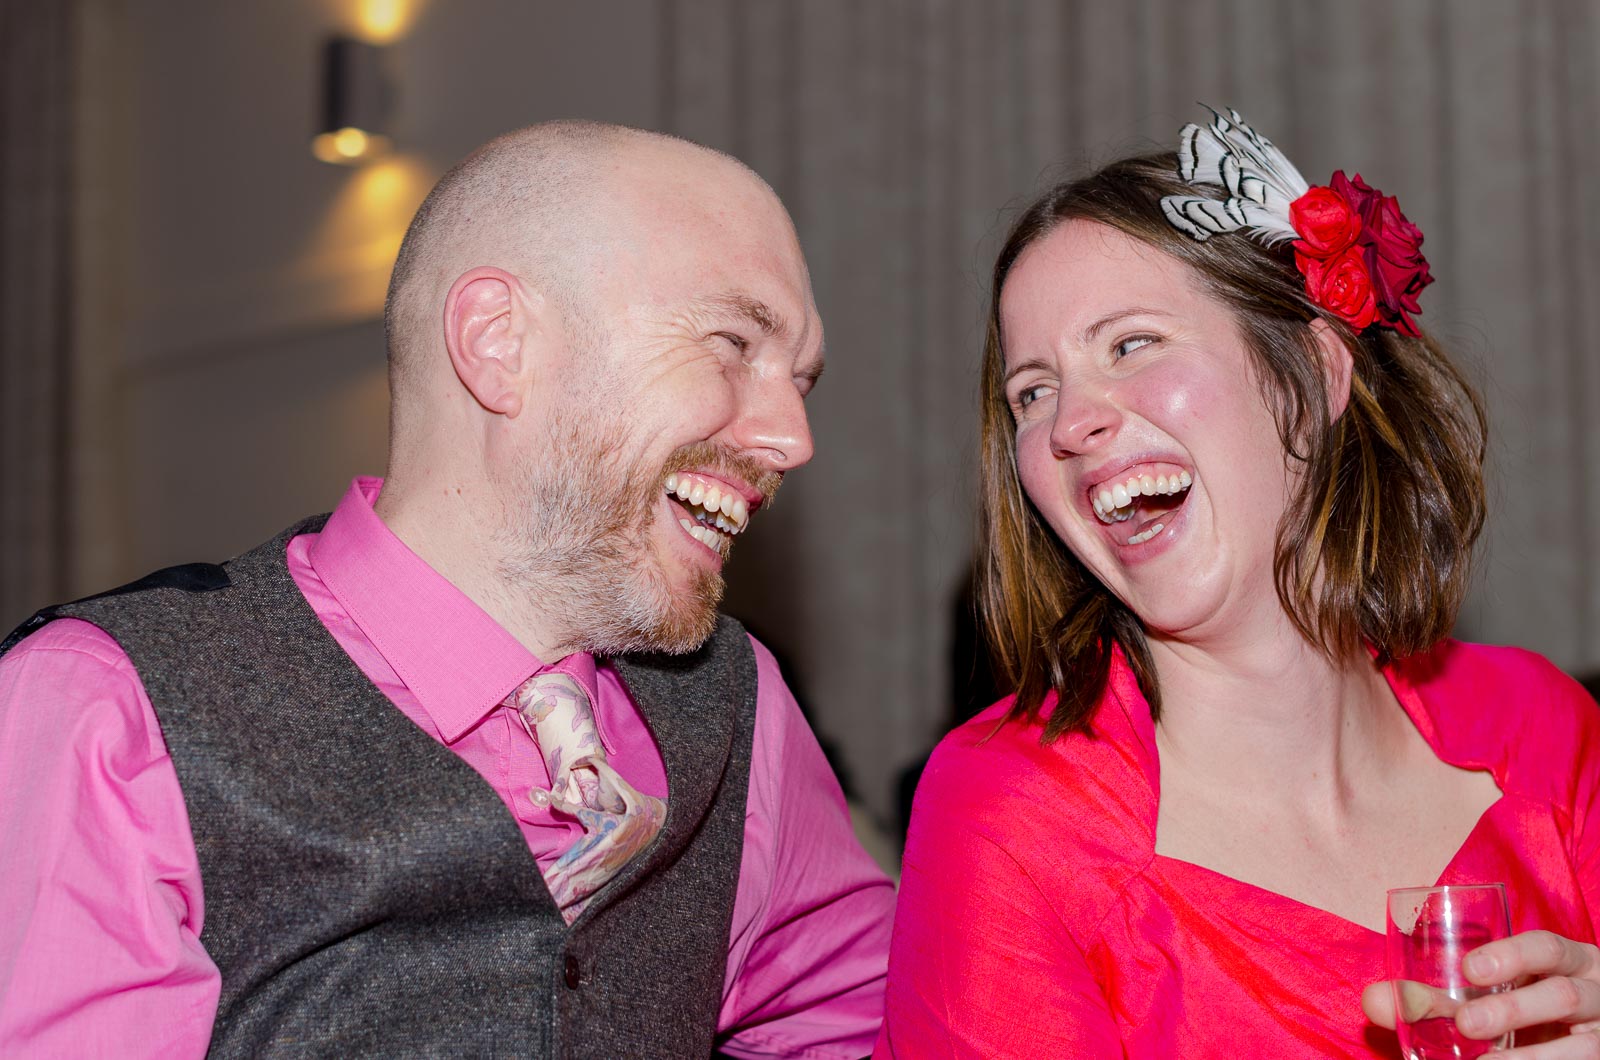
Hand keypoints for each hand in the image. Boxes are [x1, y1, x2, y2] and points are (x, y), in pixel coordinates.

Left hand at [1363, 930, 1599, 1054]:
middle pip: (1564, 994)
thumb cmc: (1516, 1013)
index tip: (1470, 969)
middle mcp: (1595, 992)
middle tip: (1466, 1024)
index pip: (1548, 947)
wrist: (1563, 1047)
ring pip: (1584, 1045)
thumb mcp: (1479, 999)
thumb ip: (1428, 999)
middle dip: (1513, 1010)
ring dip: (1530, 1057)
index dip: (1513, 955)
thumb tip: (1373, 1001)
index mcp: (1567, 961)